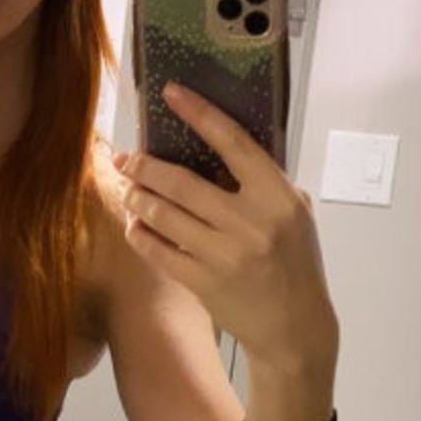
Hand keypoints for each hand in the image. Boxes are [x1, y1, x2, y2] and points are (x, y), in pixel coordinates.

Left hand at [112, 82, 338, 376]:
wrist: (295, 327)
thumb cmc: (295, 264)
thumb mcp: (295, 215)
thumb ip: (264, 183)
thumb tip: (220, 148)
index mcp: (278, 198)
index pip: (233, 143)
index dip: (199, 114)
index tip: (171, 94)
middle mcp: (250, 223)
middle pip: (182, 182)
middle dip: (144, 166)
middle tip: (126, 158)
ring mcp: (225, 255)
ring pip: (164, 215)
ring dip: (138, 199)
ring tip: (129, 189)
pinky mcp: (204, 283)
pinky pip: (159, 251)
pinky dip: (141, 235)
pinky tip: (136, 225)